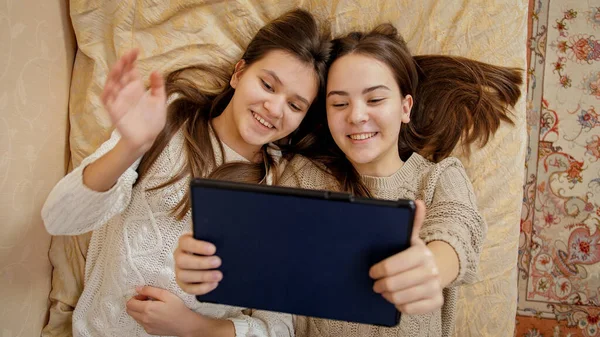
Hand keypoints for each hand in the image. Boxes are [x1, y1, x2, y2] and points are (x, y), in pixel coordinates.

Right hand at [101, 49, 166, 154]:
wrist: (148, 139)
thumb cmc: (153, 121)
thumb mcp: (159, 101)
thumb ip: (158, 87)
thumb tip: (156, 70)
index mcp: (136, 88)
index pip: (131, 70)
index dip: (132, 60)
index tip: (136, 50)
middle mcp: (126, 92)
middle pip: (121, 74)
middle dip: (123, 64)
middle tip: (128, 54)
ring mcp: (119, 100)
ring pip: (112, 84)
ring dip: (114, 74)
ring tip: (120, 65)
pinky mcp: (114, 111)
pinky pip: (107, 100)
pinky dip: (108, 92)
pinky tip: (111, 85)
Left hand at [126, 286, 204, 335]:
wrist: (185, 324)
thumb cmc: (178, 308)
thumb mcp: (166, 294)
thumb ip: (150, 290)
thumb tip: (138, 288)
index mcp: (147, 309)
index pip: (129, 303)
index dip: (135, 297)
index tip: (144, 295)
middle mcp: (144, 319)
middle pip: (129, 311)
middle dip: (135, 303)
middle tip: (146, 300)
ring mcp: (146, 326)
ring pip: (134, 317)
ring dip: (139, 311)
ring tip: (151, 307)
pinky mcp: (149, 331)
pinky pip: (141, 323)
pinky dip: (144, 317)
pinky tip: (155, 314)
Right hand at [174, 233, 222, 294]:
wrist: (212, 259)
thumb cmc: (213, 246)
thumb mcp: (212, 238)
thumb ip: (214, 236)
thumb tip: (226, 234)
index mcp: (184, 242)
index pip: (185, 242)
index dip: (198, 246)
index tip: (213, 249)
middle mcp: (179, 256)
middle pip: (182, 261)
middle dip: (200, 263)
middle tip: (218, 262)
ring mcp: (179, 271)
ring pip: (184, 276)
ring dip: (202, 276)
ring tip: (219, 275)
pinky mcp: (184, 284)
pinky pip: (188, 288)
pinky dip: (201, 288)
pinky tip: (214, 284)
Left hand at [369, 200, 443, 314]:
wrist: (437, 269)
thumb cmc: (415, 254)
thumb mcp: (412, 238)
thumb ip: (412, 221)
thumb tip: (416, 201)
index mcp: (421, 253)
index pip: (391, 266)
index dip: (378, 270)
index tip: (372, 271)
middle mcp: (431, 270)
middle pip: (393, 284)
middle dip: (380, 284)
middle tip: (375, 283)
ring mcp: (435, 287)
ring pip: (399, 298)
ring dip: (387, 295)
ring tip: (384, 290)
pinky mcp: (436, 302)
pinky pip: (409, 309)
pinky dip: (399, 305)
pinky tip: (398, 298)